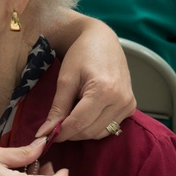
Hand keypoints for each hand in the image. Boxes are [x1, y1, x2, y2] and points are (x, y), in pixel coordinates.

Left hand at [39, 19, 135, 140]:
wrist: (102, 40)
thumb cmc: (82, 54)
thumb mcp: (65, 79)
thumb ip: (57, 108)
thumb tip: (46, 132)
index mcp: (104, 90)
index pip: (79, 122)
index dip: (61, 132)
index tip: (45, 136)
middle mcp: (121, 100)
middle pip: (90, 131)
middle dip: (70, 132)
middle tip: (54, 126)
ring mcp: (128, 104)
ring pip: (100, 133)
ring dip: (82, 131)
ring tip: (70, 115)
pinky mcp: (130, 107)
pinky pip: (109, 127)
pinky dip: (94, 126)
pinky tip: (84, 114)